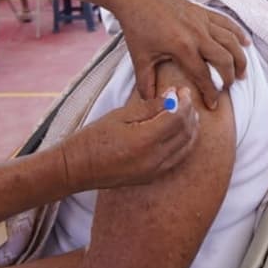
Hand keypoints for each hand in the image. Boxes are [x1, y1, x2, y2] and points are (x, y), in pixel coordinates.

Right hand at [59, 87, 198, 190]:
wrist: (76, 168)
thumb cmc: (93, 138)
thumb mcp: (120, 115)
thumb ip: (150, 107)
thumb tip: (172, 96)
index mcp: (145, 140)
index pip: (177, 118)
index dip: (184, 102)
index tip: (182, 90)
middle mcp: (154, 158)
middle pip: (185, 132)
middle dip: (190, 113)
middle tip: (185, 98)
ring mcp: (154, 171)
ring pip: (185, 147)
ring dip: (190, 128)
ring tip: (186, 112)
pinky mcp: (152, 177)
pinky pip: (177, 158)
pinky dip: (183, 143)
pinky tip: (179, 131)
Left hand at [112, 0, 247, 107]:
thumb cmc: (137, 28)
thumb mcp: (140, 58)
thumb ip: (146, 83)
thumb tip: (152, 103)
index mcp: (182, 47)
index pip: (203, 75)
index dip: (211, 93)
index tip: (213, 104)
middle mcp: (197, 34)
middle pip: (224, 59)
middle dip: (229, 77)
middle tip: (228, 87)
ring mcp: (202, 21)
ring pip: (231, 41)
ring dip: (239, 58)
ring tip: (242, 72)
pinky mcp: (202, 12)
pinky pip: (227, 23)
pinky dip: (238, 33)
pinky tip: (246, 44)